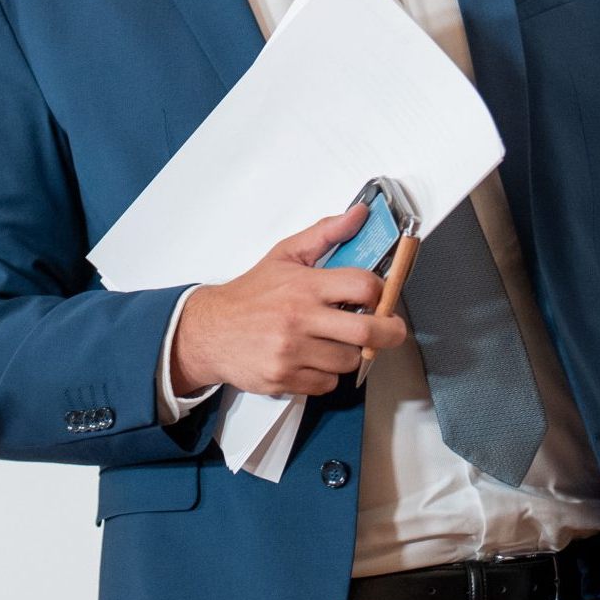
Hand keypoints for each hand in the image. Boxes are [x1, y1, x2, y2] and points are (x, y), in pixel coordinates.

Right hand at [169, 205, 408, 396]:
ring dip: (351, 353)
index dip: (381, 292)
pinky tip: (314, 358)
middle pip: (368, 331)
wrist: (210, 332)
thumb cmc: (250, 296)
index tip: (380, 296)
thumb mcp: (285, 255)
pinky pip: (328, 384)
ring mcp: (292, 352)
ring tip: (336, 340)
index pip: (363, 287)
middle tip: (388, 328)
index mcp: (304, 286)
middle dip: (389, 332)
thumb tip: (357, 215)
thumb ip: (325, 234)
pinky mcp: (285, 379)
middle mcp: (299, 320)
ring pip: (349, 361)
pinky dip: (327, 375)